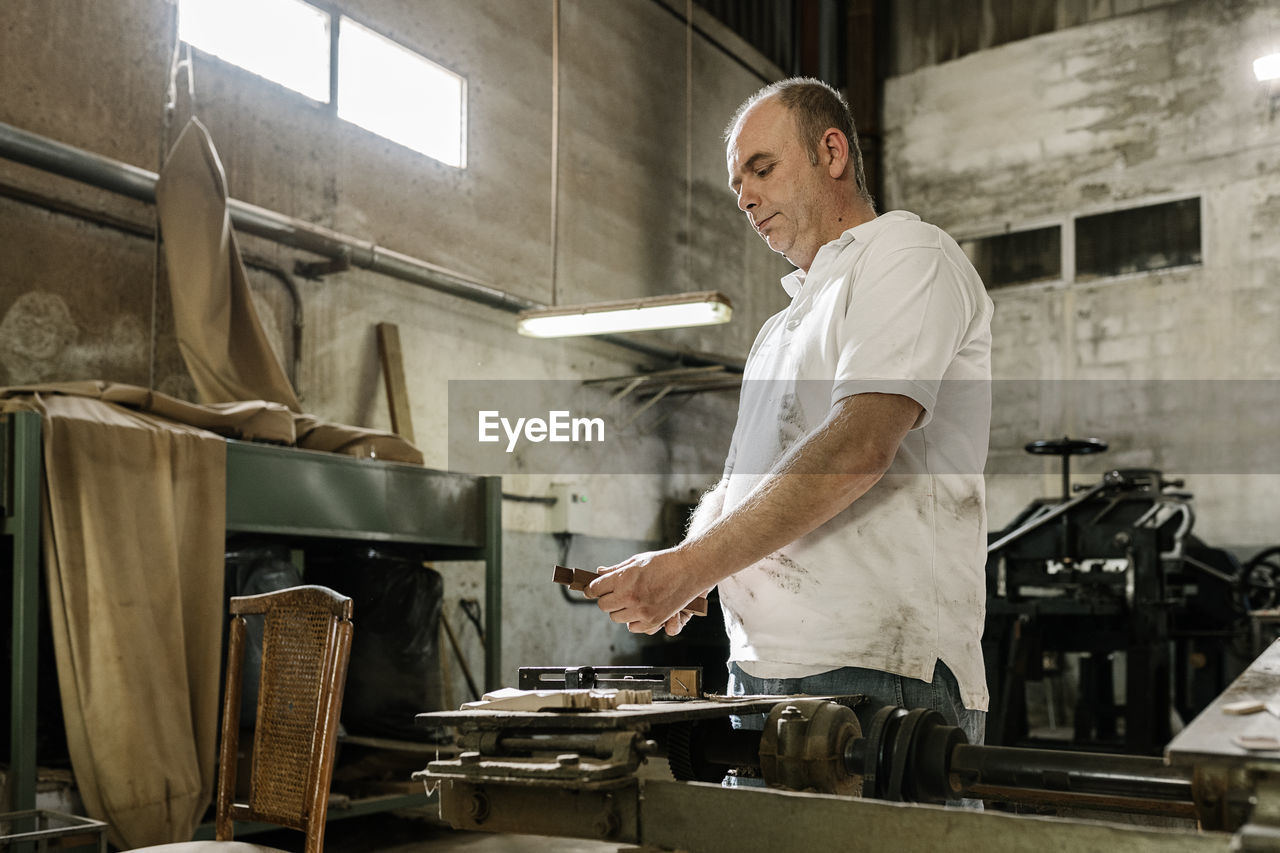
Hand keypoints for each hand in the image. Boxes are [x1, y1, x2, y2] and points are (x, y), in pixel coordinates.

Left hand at [586, 549, 705, 634]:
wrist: (690, 570)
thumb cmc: (664, 563)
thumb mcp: (636, 561)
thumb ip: (616, 570)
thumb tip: (599, 572)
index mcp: (623, 579)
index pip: (595, 589)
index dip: (591, 589)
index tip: (592, 589)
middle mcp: (630, 596)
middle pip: (603, 606)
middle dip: (607, 599)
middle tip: (614, 593)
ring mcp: (641, 610)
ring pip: (616, 618)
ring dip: (620, 610)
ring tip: (630, 600)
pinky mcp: (653, 620)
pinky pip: (633, 627)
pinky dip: (634, 620)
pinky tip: (641, 609)